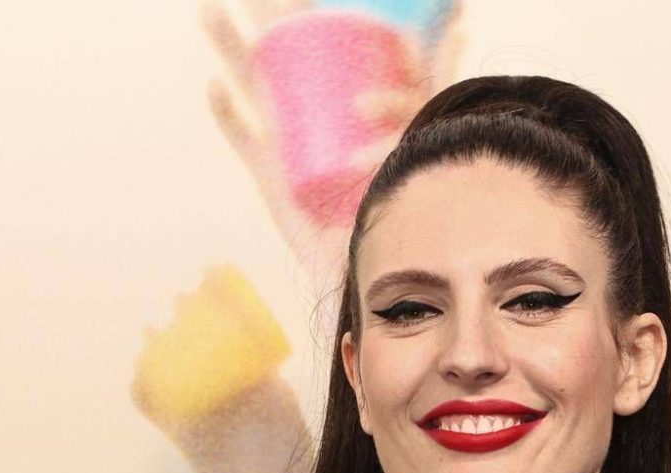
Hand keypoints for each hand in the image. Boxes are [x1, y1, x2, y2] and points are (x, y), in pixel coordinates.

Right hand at [200, 0, 466, 282]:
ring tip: (210, 11)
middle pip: (276, 54)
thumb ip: (436, 78)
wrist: (383, 251)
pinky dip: (228, 115)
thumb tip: (459, 22)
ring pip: (252, 86)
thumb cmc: (403, 190)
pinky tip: (217, 86)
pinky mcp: (272, 178)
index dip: (303, 11)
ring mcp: (285, 144)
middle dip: (260, 19)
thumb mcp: (423, 124)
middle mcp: (308, 116)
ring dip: (229, 49)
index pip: (317, 42)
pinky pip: (244, 141)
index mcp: (337, 98)